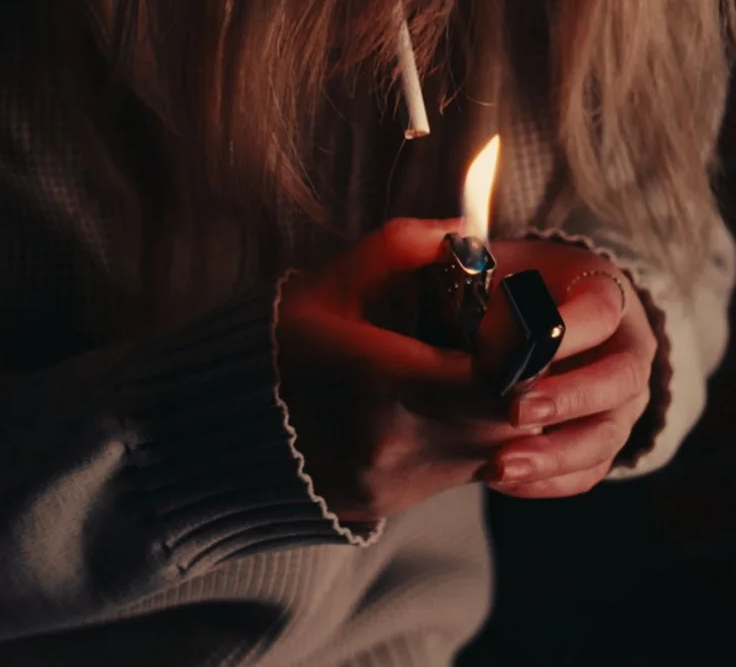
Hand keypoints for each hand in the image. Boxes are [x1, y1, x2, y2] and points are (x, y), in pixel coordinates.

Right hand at [273, 217, 542, 524]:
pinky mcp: (387, 505)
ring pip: (490, 452)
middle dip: (518, 384)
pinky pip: (457, 474)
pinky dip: (465, 439)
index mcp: (378, 381)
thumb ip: (399, 247)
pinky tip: (438, 406)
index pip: (497, 380)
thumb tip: (462, 230)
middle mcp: (392, 443)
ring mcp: (391, 482)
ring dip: (495, 414)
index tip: (508, 323)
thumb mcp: (328, 282)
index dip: (520, 352)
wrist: (214, 433)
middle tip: (499, 345)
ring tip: (467, 373)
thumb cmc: (275, 347)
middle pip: (505, 421)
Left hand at [474, 237, 655, 499]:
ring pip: (606, 438)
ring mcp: (620, 403)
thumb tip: (448, 251)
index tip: (521, 349)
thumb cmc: (507, 283)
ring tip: (498, 466)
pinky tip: (502, 479)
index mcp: (606, 293)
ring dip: (555, 456)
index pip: (602, 310)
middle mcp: (626, 350)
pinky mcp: (601, 441)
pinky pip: (587, 473)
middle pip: (621, 381)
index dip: (566, 332)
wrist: (528, 318)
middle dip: (568, 399)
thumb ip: (471, 255)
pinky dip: (548, 482)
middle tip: (514, 413)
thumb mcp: (496, 258)